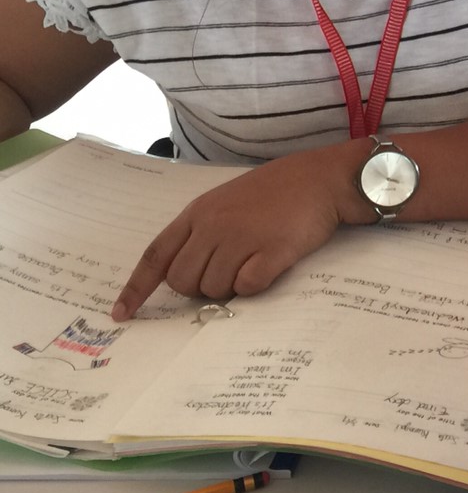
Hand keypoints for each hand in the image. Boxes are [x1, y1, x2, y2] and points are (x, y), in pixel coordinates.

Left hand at [113, 147, 350, 319]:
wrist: (321, 178)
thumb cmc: (276, 191)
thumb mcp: (226, 201)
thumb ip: (201, 232)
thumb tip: (185, 276)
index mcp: (198, 212)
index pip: (156, 255)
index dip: (136, 288)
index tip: (122, 314)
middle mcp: (214, 225)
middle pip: (183, 281)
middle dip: (199, 288)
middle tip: (227, 273)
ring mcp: (242, 237)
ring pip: (214, 288)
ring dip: (230, 287)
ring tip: (253, 262)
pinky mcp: (272, 251)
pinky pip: (248, 287)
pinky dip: (255, 285)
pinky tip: (269, 264)